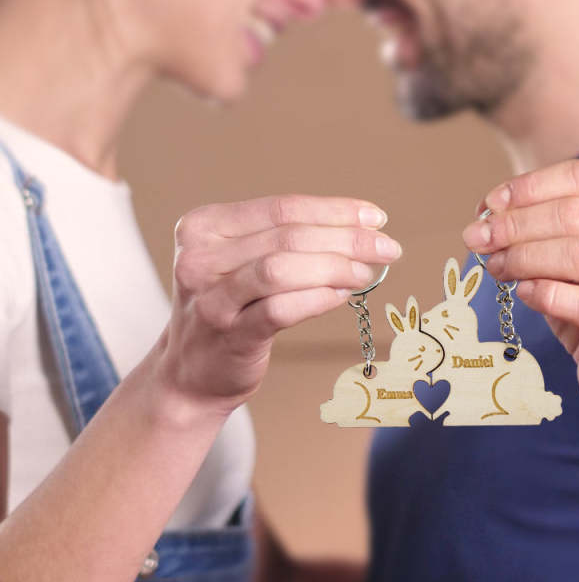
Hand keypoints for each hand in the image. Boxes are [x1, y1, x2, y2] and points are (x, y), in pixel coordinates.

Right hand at [156, 195, 400, 412]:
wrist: (190, 373)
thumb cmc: (228, 308)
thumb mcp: (240, 261)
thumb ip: (283, 239)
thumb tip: (361, 227)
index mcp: (204, 226)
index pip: (282, 207)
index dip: (335, 210)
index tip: (376, 218)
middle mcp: (199, 257)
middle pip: (288, 236)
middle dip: (346, 238)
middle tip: (385, 247)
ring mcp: (211, 298)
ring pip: (282, 268)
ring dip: (335, 267)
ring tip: (366, 272)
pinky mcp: (229, 335)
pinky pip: (281, 309)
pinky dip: (317, 299)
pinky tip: (341, 296)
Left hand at [463, 160, 578, 423]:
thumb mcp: (572, 264)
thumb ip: (541, 234)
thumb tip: (485, 217)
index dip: (529, 186)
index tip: (489, 204)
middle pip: (574, 214)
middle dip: (515, 223)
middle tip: (476, 238)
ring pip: (577, 253)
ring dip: (523, 256)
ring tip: (496, 268)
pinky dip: (543, 293)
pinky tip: (523, 293)